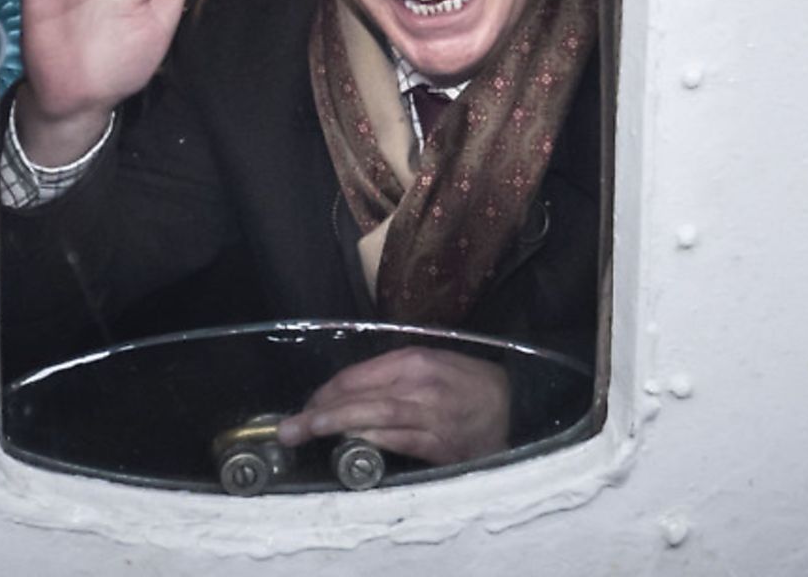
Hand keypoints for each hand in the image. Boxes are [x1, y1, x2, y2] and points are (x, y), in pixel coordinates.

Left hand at [276, 347, 510, 465]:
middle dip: (319, 412)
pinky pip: (397, 441)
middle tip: (289, 427)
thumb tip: (352, 391)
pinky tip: (348, 446)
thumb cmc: (470, 384)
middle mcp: (419, 385)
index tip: (307, 405)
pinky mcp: (439, 444)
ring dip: (334, 427)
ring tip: (306, 434)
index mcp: (414, 360)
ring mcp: (429, 415)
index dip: (327, 392)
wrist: (517, 407)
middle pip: (358, 397)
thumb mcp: (433, 363)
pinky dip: (370, 442)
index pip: (357, 376)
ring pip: (372, 418)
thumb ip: (395, 374)